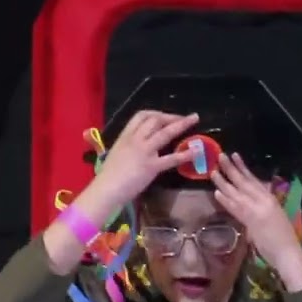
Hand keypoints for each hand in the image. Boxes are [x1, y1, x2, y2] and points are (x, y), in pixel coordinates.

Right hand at [82, 110, 199, 215]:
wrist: (106, 189)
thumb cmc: (108, 175)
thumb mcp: (116, 153)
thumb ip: (127, 147)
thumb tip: (136, 146)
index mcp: (125, 136)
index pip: (141, 116)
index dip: (156, 113)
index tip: (166, 116)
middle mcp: (135, 140)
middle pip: (155, 120)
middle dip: (172, 117)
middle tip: (186, 118)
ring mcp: (144, 152)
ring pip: (165, 133)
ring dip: (181, 125)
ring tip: (195, 120)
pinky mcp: (151, 166)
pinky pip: (171, 158)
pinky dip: (185, 154)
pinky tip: (195, 151)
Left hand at [210, 152, 301, 262]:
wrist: (288, 252)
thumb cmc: (285, 238)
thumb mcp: (276, 217)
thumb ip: (263, 207)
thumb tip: (249, 201)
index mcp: (271, 199)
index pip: (254, 180)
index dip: (243, 167)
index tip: (235, 156)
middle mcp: (264, 201)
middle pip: (244, 182)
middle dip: (231, 169)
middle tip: (220, 156)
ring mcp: (257, 210)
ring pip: (237, 193)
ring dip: (224, 182)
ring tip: (213, 171)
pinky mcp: (251, 222)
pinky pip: (235, 208)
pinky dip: (226, 201)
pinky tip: (217, 193)